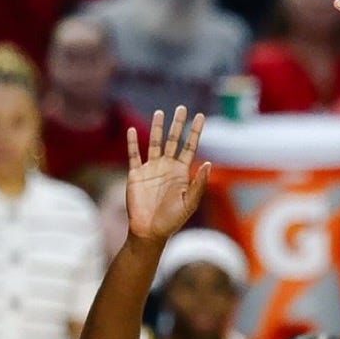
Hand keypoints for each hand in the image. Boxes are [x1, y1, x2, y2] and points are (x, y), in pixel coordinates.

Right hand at [126, 107, 210, 242]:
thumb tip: (207, 164)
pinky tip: (132, 131)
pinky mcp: (135, 174)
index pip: (190, 147)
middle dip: (177, 124)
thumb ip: (198, 184)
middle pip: (173, 140)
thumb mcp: (189, 202)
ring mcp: (151, 169)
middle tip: (182, 108)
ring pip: (153, 143)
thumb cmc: (171, 220)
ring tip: (160, 112)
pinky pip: (133, 155)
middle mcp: (167, 167)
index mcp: (181, 173)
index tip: (200, 116)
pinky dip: (132, 143)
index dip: (194, 132)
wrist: (149, 231)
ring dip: (156, 128)